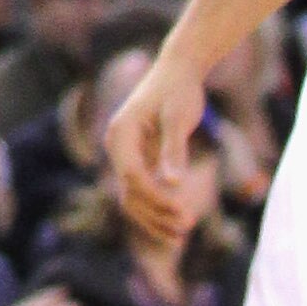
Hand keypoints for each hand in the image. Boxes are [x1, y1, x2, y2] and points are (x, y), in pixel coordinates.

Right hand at [105, 59, 211, 254]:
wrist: (179, 70)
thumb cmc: (179, 90)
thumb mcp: (179, 118)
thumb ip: (174, 150)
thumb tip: (172, 183)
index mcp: (121, 132)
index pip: (131, 175)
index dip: (155, 198)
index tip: (183, 212)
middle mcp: (118, 145)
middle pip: (130, 190)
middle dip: (157, 212)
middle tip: (188, 226)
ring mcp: (127, 153)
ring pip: (133, 196)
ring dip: (155, 217)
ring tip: (182, 234)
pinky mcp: (140, 157)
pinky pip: (143, 190)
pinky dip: (158, 207)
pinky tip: (177, 222)